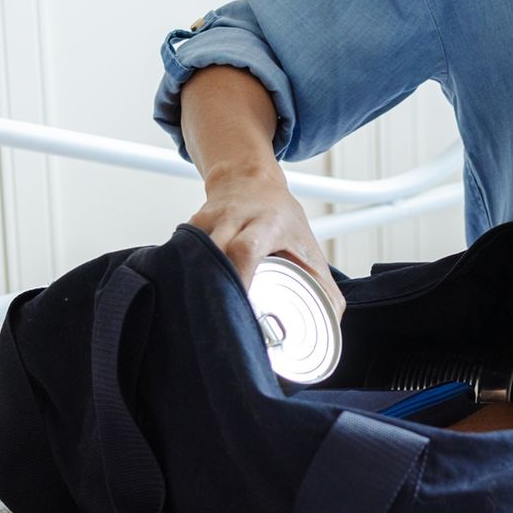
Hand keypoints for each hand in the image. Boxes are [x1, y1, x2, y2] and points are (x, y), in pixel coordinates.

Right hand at [189, 162, 342, 324]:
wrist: (249, 181)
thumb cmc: (281, 220)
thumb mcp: (309, 248)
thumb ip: (325, 290)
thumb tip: (330, 331)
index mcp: (267, 224)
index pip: (246, 250)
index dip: (239, 278)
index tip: (241, 308)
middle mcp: (234, 219)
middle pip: (215, 254)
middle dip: (214, 290)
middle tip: (219, 327)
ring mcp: (209, 221)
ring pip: (194, 254)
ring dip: (197, 286)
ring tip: (204, 318)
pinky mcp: (191, 227)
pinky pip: (182, 253)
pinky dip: (186, 274)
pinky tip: (190, 296)